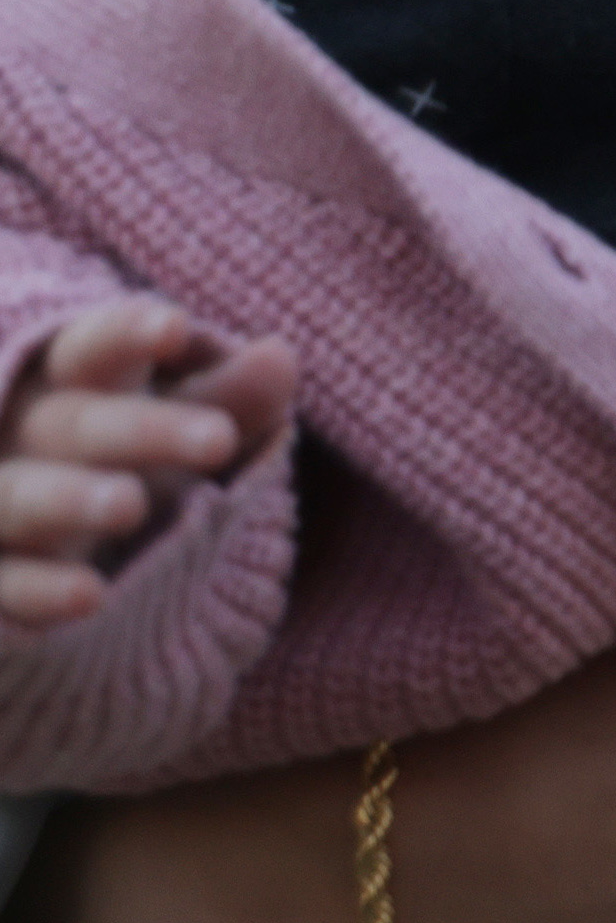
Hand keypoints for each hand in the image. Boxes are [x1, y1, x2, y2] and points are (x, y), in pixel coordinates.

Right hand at [0, 298, 296, 625]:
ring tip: (129, 504)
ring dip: (67, 500)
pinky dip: (40, 589)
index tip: (176, 327)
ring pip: (18, 496)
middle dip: (140, 430)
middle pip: (74, 425)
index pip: (91, 349)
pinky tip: (89, 595)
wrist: (43, 541)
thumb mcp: (178, 427)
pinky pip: (2, 583)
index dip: (126, 334)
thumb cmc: (124, 461)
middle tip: (218, 439)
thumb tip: (281, 355)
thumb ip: (229, 398)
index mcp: (67, 386)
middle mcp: (19, 439)